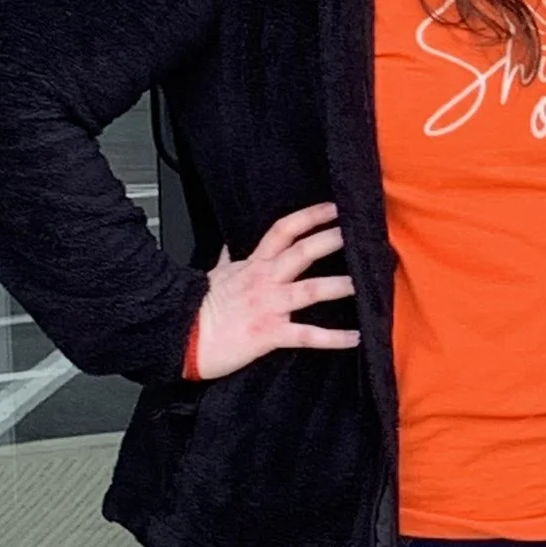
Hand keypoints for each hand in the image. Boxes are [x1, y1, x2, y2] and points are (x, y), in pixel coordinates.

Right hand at [190, 200, 360, 379]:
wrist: (181, 336)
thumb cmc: (198, 309)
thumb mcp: (215, 275)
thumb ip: (228, 259)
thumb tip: (229, 245)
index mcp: (253, 265)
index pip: (284, 231)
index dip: (310, 217)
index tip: (333, 208)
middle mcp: (264, 280)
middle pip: (302, 252)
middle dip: (331, 240)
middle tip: (359, 233)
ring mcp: (268, 306)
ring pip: (310, 290)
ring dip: (339, 286)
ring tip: (364, 283)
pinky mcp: (269, 333)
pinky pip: (306, 335)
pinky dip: (333, 338)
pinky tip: (355, 337)